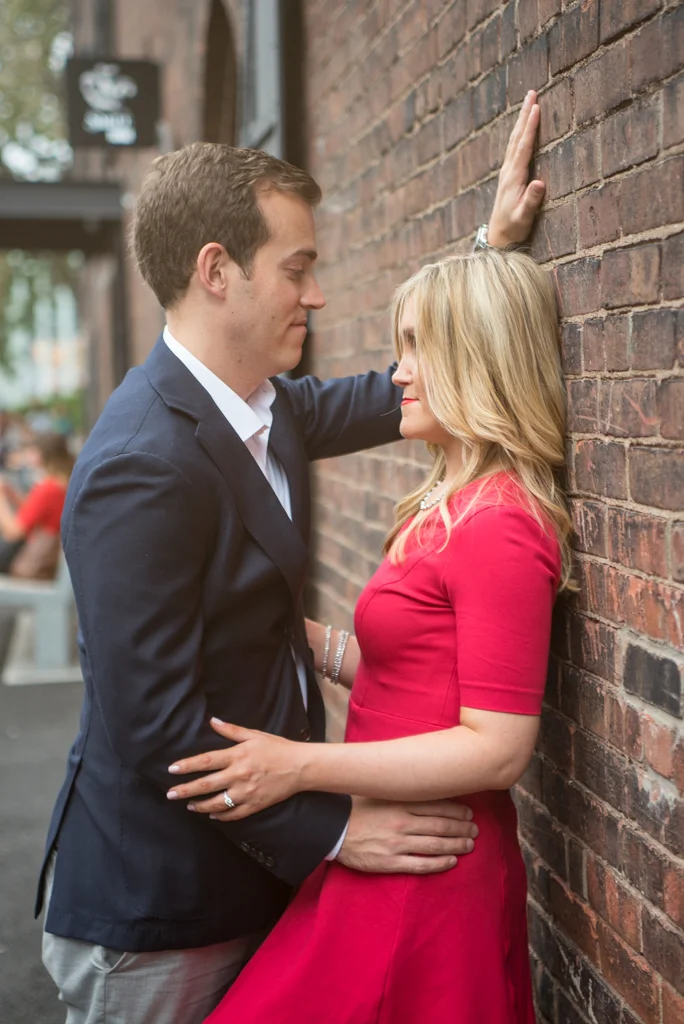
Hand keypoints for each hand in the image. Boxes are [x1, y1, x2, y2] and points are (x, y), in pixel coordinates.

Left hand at [166, 718, 304, 819]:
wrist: (300, 767)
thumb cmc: (277, 748)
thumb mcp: (254, 735)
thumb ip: (231, 730)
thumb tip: (212, 721)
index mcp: (237, 756)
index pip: (206, 761)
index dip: (187, 766)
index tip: (172, 770)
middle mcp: (239, 775)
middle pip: (206, 785)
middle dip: (185, 790)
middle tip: (170, 794)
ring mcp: (246, 792)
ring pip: (216, 804)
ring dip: (200, 806)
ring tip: (189, 805)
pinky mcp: (254, 805)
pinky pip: (233, 814)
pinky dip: (221, 816)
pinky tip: (212, 816)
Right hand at [336, 796, 477, 874]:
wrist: (332, 828)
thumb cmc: (356, 807)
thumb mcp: (380, 791)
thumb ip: (401, 789)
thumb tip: (424, 781)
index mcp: (400, 803)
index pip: (437, 806)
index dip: (457, 810)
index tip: (469, 812)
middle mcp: (402, 822)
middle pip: (441, 825)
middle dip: (462, 828)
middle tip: (475, 829)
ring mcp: (397, 844)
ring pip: (435, 845)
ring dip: (456, 845)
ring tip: (469, 845)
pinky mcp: (390, 862)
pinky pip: (421, 865)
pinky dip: (439, 864)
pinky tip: (451, 862)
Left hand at [488, 90, 544, 246]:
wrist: (497, 239)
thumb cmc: (513, 229)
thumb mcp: (524, 218)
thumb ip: (531, 202)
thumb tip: (539, 183)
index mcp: (513, 178)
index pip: (523, 147)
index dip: (530, 127)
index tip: (536, 107)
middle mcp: (508, 172)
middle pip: (517, 138)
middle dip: (524, 115)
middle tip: (532, 93)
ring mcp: (507, 174)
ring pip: (514, 141)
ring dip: (521, 121)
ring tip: (529, 103)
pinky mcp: (508, 177)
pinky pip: (514, 149)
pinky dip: (519, 134)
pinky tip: (521, 128)